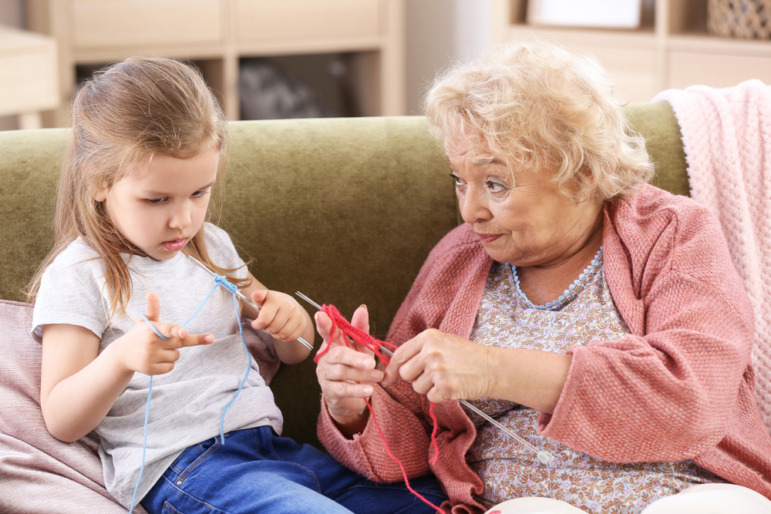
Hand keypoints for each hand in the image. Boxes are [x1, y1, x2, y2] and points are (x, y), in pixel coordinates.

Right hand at [112, 292, 213, 374]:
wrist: (122, 355)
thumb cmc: (139, 334)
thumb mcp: (145, 320)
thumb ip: (153, 308)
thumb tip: (151, 293)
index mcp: (152, 329)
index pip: (168, 329)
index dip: (177, 331)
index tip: (184, 332)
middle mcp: (151, 344)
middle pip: (180, 343)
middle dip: (178, 340)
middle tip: (164, 340)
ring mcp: (150, 358)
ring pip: (176, 356)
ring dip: (171, 353)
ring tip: (156, 350)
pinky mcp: (150, 370)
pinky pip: (171, 367)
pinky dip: (166, 364)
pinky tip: (154, 359)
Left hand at [249, 289, 307, 342]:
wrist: (288, 304)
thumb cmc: (272, 303)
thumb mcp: (263, 298)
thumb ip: (257, 297)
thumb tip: (255, 295)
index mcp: (277, 300)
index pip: (264, 319)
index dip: (257, 324)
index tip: (255, 323)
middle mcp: (289, 306)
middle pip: (272, 328)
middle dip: (266, 329)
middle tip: (266, 324)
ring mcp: (297, 315)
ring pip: (282, 334)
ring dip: (275, 334)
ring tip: (274, 327)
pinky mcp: (302, 323)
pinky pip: (290, 337)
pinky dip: (284, 337)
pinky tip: (281, 330)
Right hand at [315, 305, 382, 432]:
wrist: (352, 396)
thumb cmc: (356, 367)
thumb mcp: (361, 347)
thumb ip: (360, 329)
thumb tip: (362, 308)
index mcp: (332, 343)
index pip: (327, 332)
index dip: (324, 324)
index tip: (320, 315)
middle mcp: (325, 358)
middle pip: (338, 354)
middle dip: (355, 358)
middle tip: (372, 362)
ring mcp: (325, 374)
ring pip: (341, 372)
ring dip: (362, 374)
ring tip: (378, 376)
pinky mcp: (329, 391)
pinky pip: (342, 389)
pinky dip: (357, 390)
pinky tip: (369, 390)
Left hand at [382, 328, 492, 402]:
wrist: (493, 367)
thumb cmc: (467, 355)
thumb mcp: (443, 341)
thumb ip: (420, 349)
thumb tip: (394, 366)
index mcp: (428, 337)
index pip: (399, 355)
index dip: (391, 369)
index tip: (387, 379)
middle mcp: (431, 351)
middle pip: (406, 374)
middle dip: (415, 378)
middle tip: (434, 375)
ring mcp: (438, 369)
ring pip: (418, 387)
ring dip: (430, 387)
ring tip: (448, 377)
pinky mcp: (446, 386)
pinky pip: (431, 397)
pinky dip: (440, 396)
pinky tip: (453, 386)